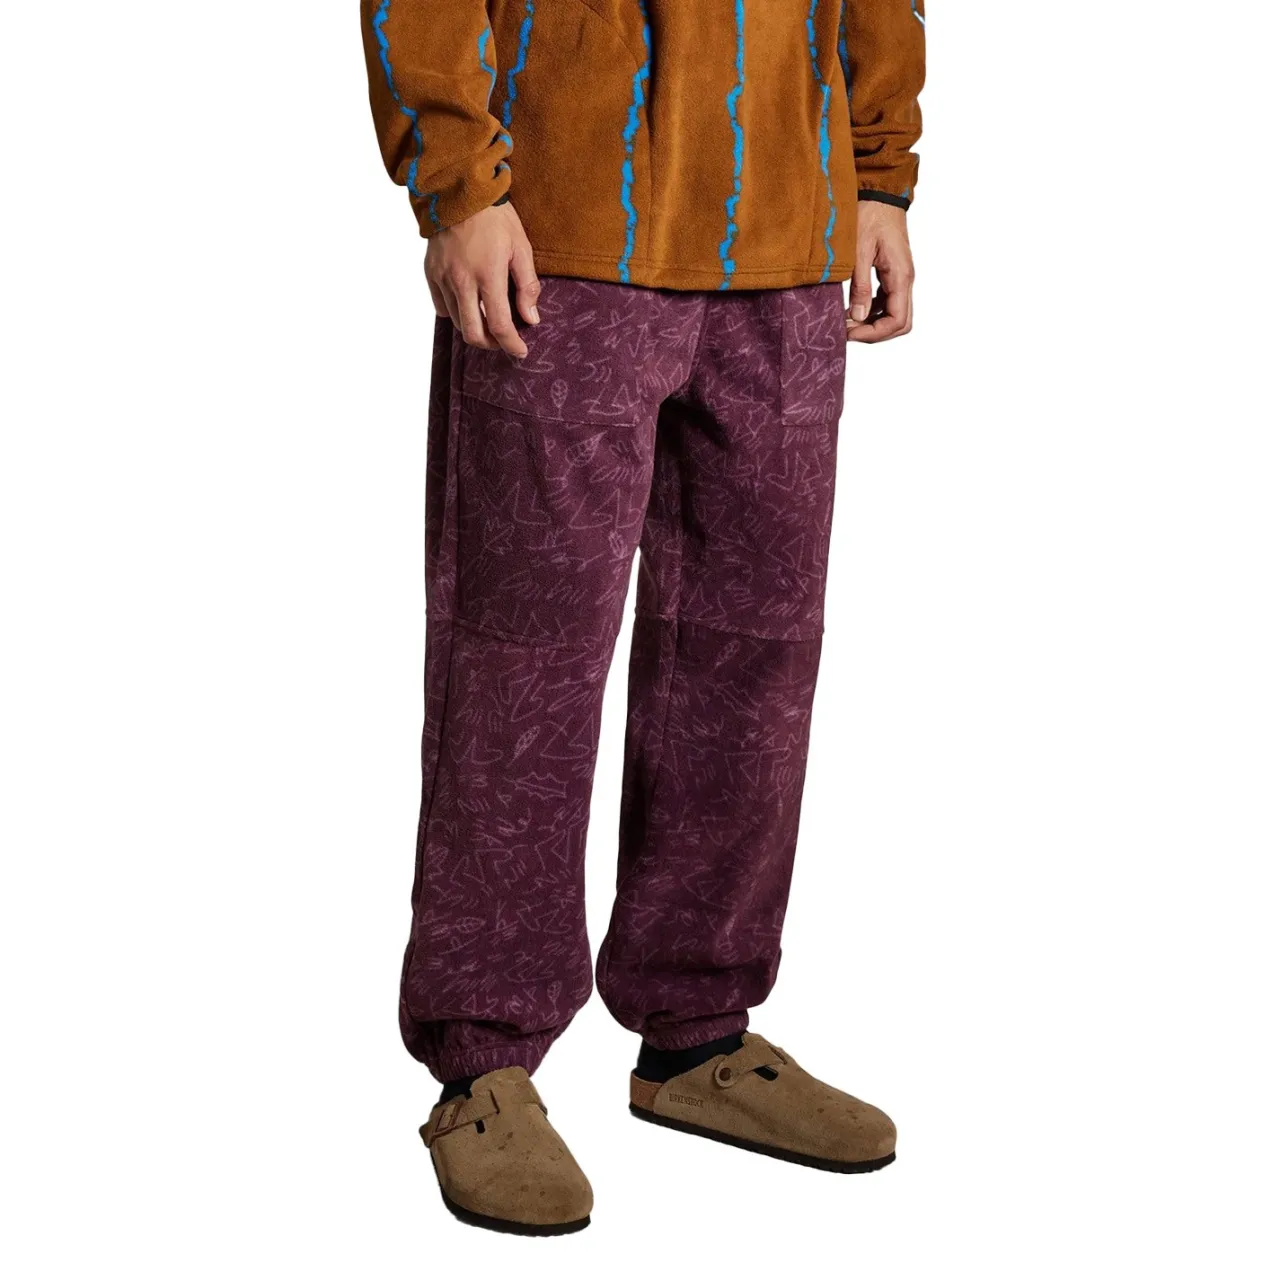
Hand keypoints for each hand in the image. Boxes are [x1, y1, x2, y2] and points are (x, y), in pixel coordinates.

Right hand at [425, 203, 540, 357]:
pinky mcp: (430, 273)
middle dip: (491, 344)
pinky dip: (455, 313)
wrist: (458, 189)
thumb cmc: (494, 217)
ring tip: (488, 322)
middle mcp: (462, 281)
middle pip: (473, 333)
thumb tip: (531, 318)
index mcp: (488, 275)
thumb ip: (527, 286)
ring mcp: (443, 278)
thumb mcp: (521, 247)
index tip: (520, 351)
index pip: (500, 325)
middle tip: (503, 340)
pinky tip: (468, 305)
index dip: (512, 344)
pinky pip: (441, 306)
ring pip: (457, 322)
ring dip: (474, 329)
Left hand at [846, 202, 914, 343]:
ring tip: (847, 322)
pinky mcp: (893, 274)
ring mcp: (901, 277)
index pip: (897, 321)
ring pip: (895, 314)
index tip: (850, 332)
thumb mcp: (859, 251)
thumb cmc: (870, 215)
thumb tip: (858, 317)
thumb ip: (860, 286)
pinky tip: (853, 309)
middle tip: (848, 331)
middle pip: (900, 323)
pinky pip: (888, 302)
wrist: (880, 193)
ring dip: (873, 324)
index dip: (874, 334)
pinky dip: (873, 311)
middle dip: (875, 333)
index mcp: (901, 276)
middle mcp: (906, 280)